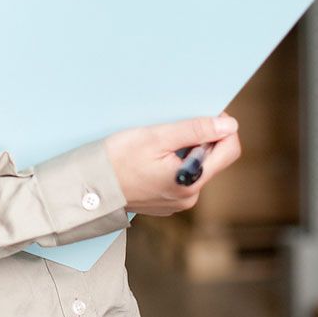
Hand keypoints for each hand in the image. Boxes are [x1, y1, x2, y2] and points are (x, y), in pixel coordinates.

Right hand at [104, 113, 241, 216]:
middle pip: (211, 158)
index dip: (223, 127)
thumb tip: (229, 124)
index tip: (206, 114)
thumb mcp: (156, 137)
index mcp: (191, 181)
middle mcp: (189, 196)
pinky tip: (150, 159)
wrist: (88, 188)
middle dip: (198, 139)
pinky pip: (180, 177)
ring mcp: (177, 202)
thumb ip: (194, 130)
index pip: (229, 150)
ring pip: (194, 167)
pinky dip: (172, 163)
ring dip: (183, 150)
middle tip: (172, 128)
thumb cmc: (117, 160)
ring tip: (156, 145)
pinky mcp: (165, 202)